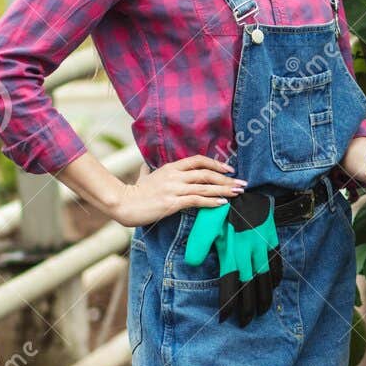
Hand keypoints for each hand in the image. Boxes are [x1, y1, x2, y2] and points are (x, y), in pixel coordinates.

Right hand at [110, 155, 246, 227]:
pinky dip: (211, 201)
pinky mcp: (172, 202)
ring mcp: (174, 189)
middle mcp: (175, 176)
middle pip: (206, 174)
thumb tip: (145, 167)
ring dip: (224, 190)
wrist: (124, 204)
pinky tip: (222, 203)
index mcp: (170, 168)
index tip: (229, 169)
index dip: (216, 164)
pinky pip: (196, 200)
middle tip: (242, 183)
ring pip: (205, 187)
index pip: (198, 160)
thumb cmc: (134, 192)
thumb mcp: (143, 177)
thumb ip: (147, 171)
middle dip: (226, 178)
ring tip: (238, 192)